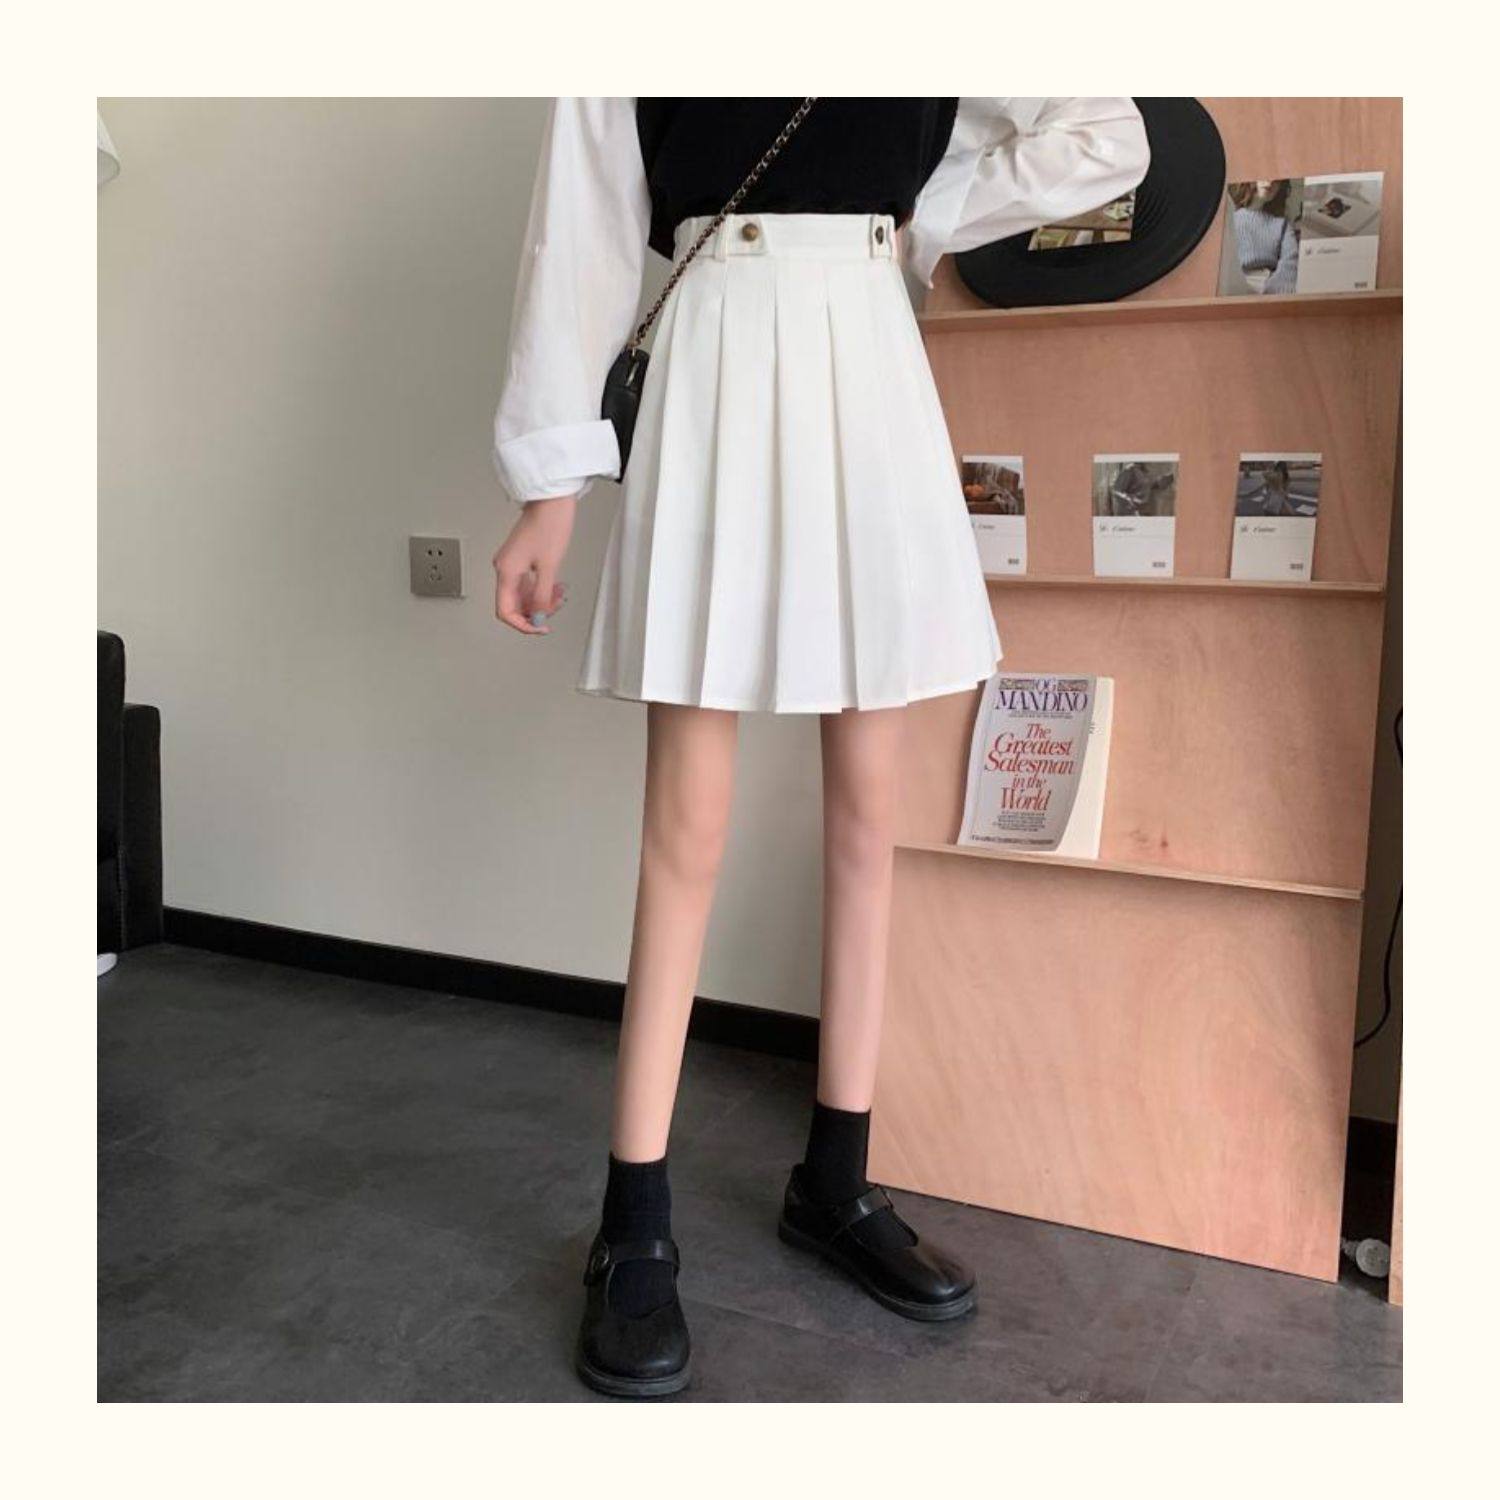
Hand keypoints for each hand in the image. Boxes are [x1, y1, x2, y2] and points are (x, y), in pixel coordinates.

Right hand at [493, 495, 575, 634]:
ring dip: (541, 600)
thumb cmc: (549, 525)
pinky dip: (541, 589)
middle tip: (554, 608)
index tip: (539, 628)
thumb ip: (542, 596)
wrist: (551, 501)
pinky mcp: (521, 558)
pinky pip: (527, 583)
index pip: (505, 611)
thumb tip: (537, 618)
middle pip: (514, 604)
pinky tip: (555, 587)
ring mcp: (512, 563)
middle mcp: (504, 568)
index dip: (522, 625)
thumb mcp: (549, 567)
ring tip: (558, 595)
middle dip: (536, 611)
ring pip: (523, 594)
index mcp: (506, 571)